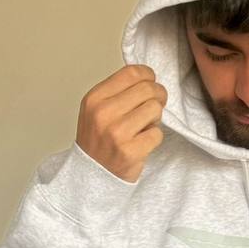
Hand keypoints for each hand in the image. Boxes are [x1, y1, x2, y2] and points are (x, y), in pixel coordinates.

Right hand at [76, 65, 167, 182]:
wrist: (90, 175)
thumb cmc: (98, 140)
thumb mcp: (96, 109)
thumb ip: (118, 91)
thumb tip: (148, 77)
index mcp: (95, 98)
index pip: (132, 73)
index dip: (148, 76)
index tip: (150, 83)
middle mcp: (103, 113)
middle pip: (148, 88)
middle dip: (158, 96)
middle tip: (154, 106)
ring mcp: (117, 133)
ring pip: (155, 109)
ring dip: (155, 118)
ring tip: (144, 126)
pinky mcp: (130, 152)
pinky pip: (158, 133)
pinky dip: (154, 138)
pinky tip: (142, 142)